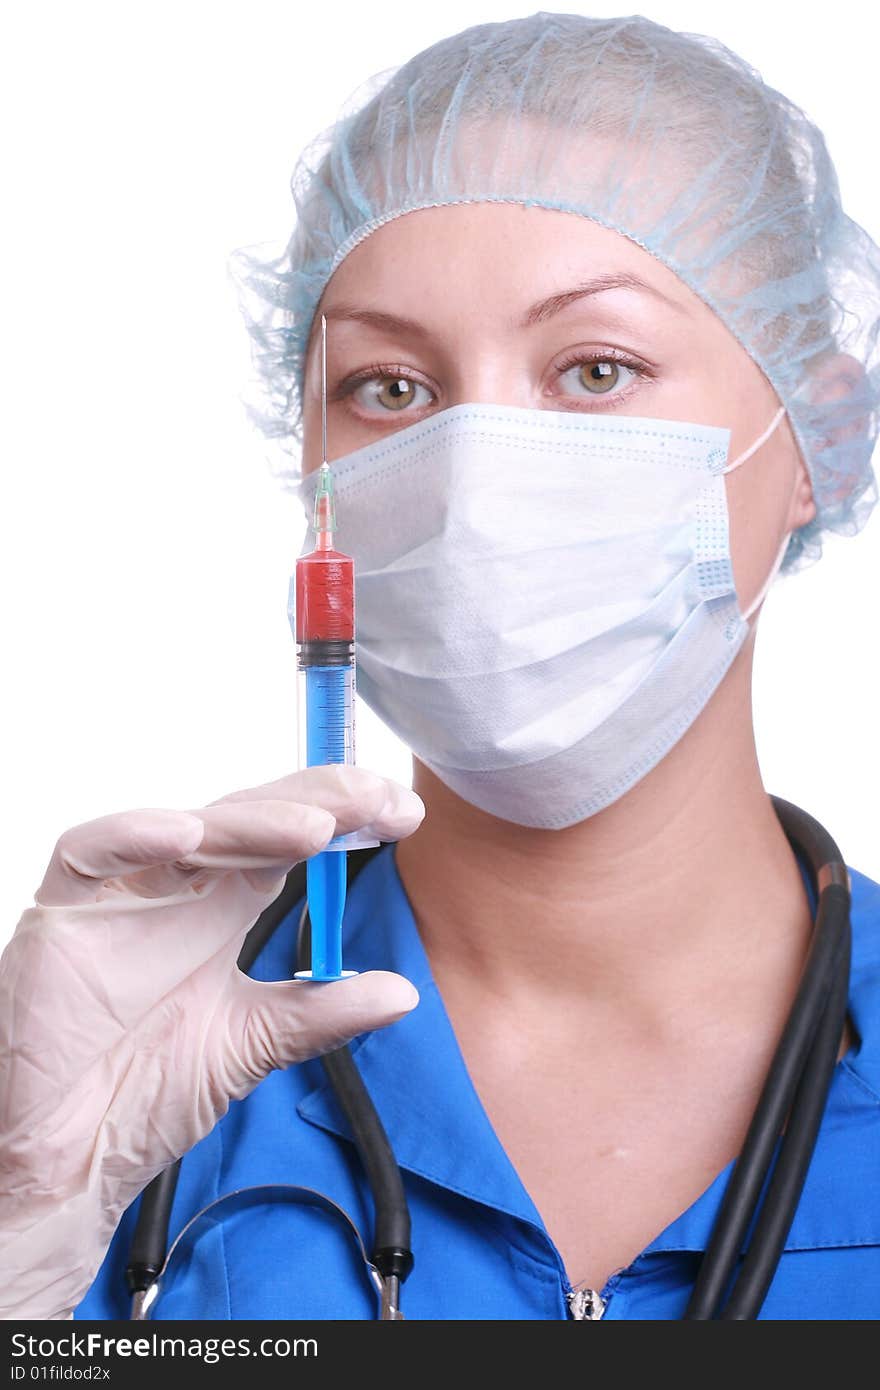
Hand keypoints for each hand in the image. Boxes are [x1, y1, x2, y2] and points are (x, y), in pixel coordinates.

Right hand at [0, 764, 424, 1318]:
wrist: (61, 1161)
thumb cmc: (137, 1097)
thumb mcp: (249, 1048)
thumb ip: (320, 1015)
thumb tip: (404, 992)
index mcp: (223, 910)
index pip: (289, 840)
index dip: (343, 817)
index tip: (402, 814)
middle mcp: (180, 889)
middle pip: (250, 820)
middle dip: (315, 804)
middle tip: (375, 803)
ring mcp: (122, 893)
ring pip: (190, 830)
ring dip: (250, 822)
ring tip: (313, 828)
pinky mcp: (64, 910)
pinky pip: (91, 852)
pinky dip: (134, 836)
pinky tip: (189, 835)